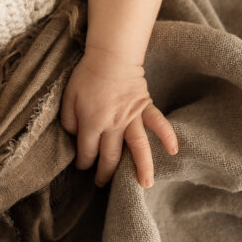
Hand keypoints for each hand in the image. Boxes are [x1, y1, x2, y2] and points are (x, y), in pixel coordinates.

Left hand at [60, 46, 178, 187]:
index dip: (83, 162)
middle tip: (102, 183)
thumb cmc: (87, 75)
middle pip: (111, 156)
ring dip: (142, 167)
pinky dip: (167, 135)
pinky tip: (173, 150)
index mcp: (92, 122)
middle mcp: (113, 125)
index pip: (87, 152)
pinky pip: (158, 123)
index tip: (82, 166)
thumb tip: (73, 136)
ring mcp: (132, 118)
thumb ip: (68, 120)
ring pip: (138, 147)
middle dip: (105, 173)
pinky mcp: (145, 107)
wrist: (110, 56)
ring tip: (145, 185)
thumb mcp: (68, 97)